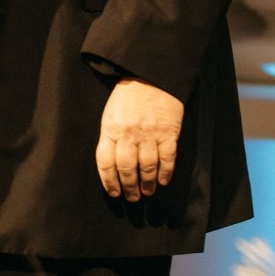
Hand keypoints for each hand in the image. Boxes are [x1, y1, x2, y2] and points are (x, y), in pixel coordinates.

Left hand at [95, 78, 183, 200]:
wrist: (150, 77)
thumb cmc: (127, 98)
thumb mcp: (110, 115)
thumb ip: (111, 138)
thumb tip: (113, 166)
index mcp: (110, 129)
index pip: (106, 162)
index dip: (109, 181)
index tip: (113, 193)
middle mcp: (129, 134)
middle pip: (127, 168)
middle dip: (129, 187)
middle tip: (132, 198)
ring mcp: (150, 133)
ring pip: (147, 166)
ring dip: (147, 183)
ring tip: (147, 192)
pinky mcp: (169, 132)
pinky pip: (167, 157)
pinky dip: (166, 172)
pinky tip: (164, 181)